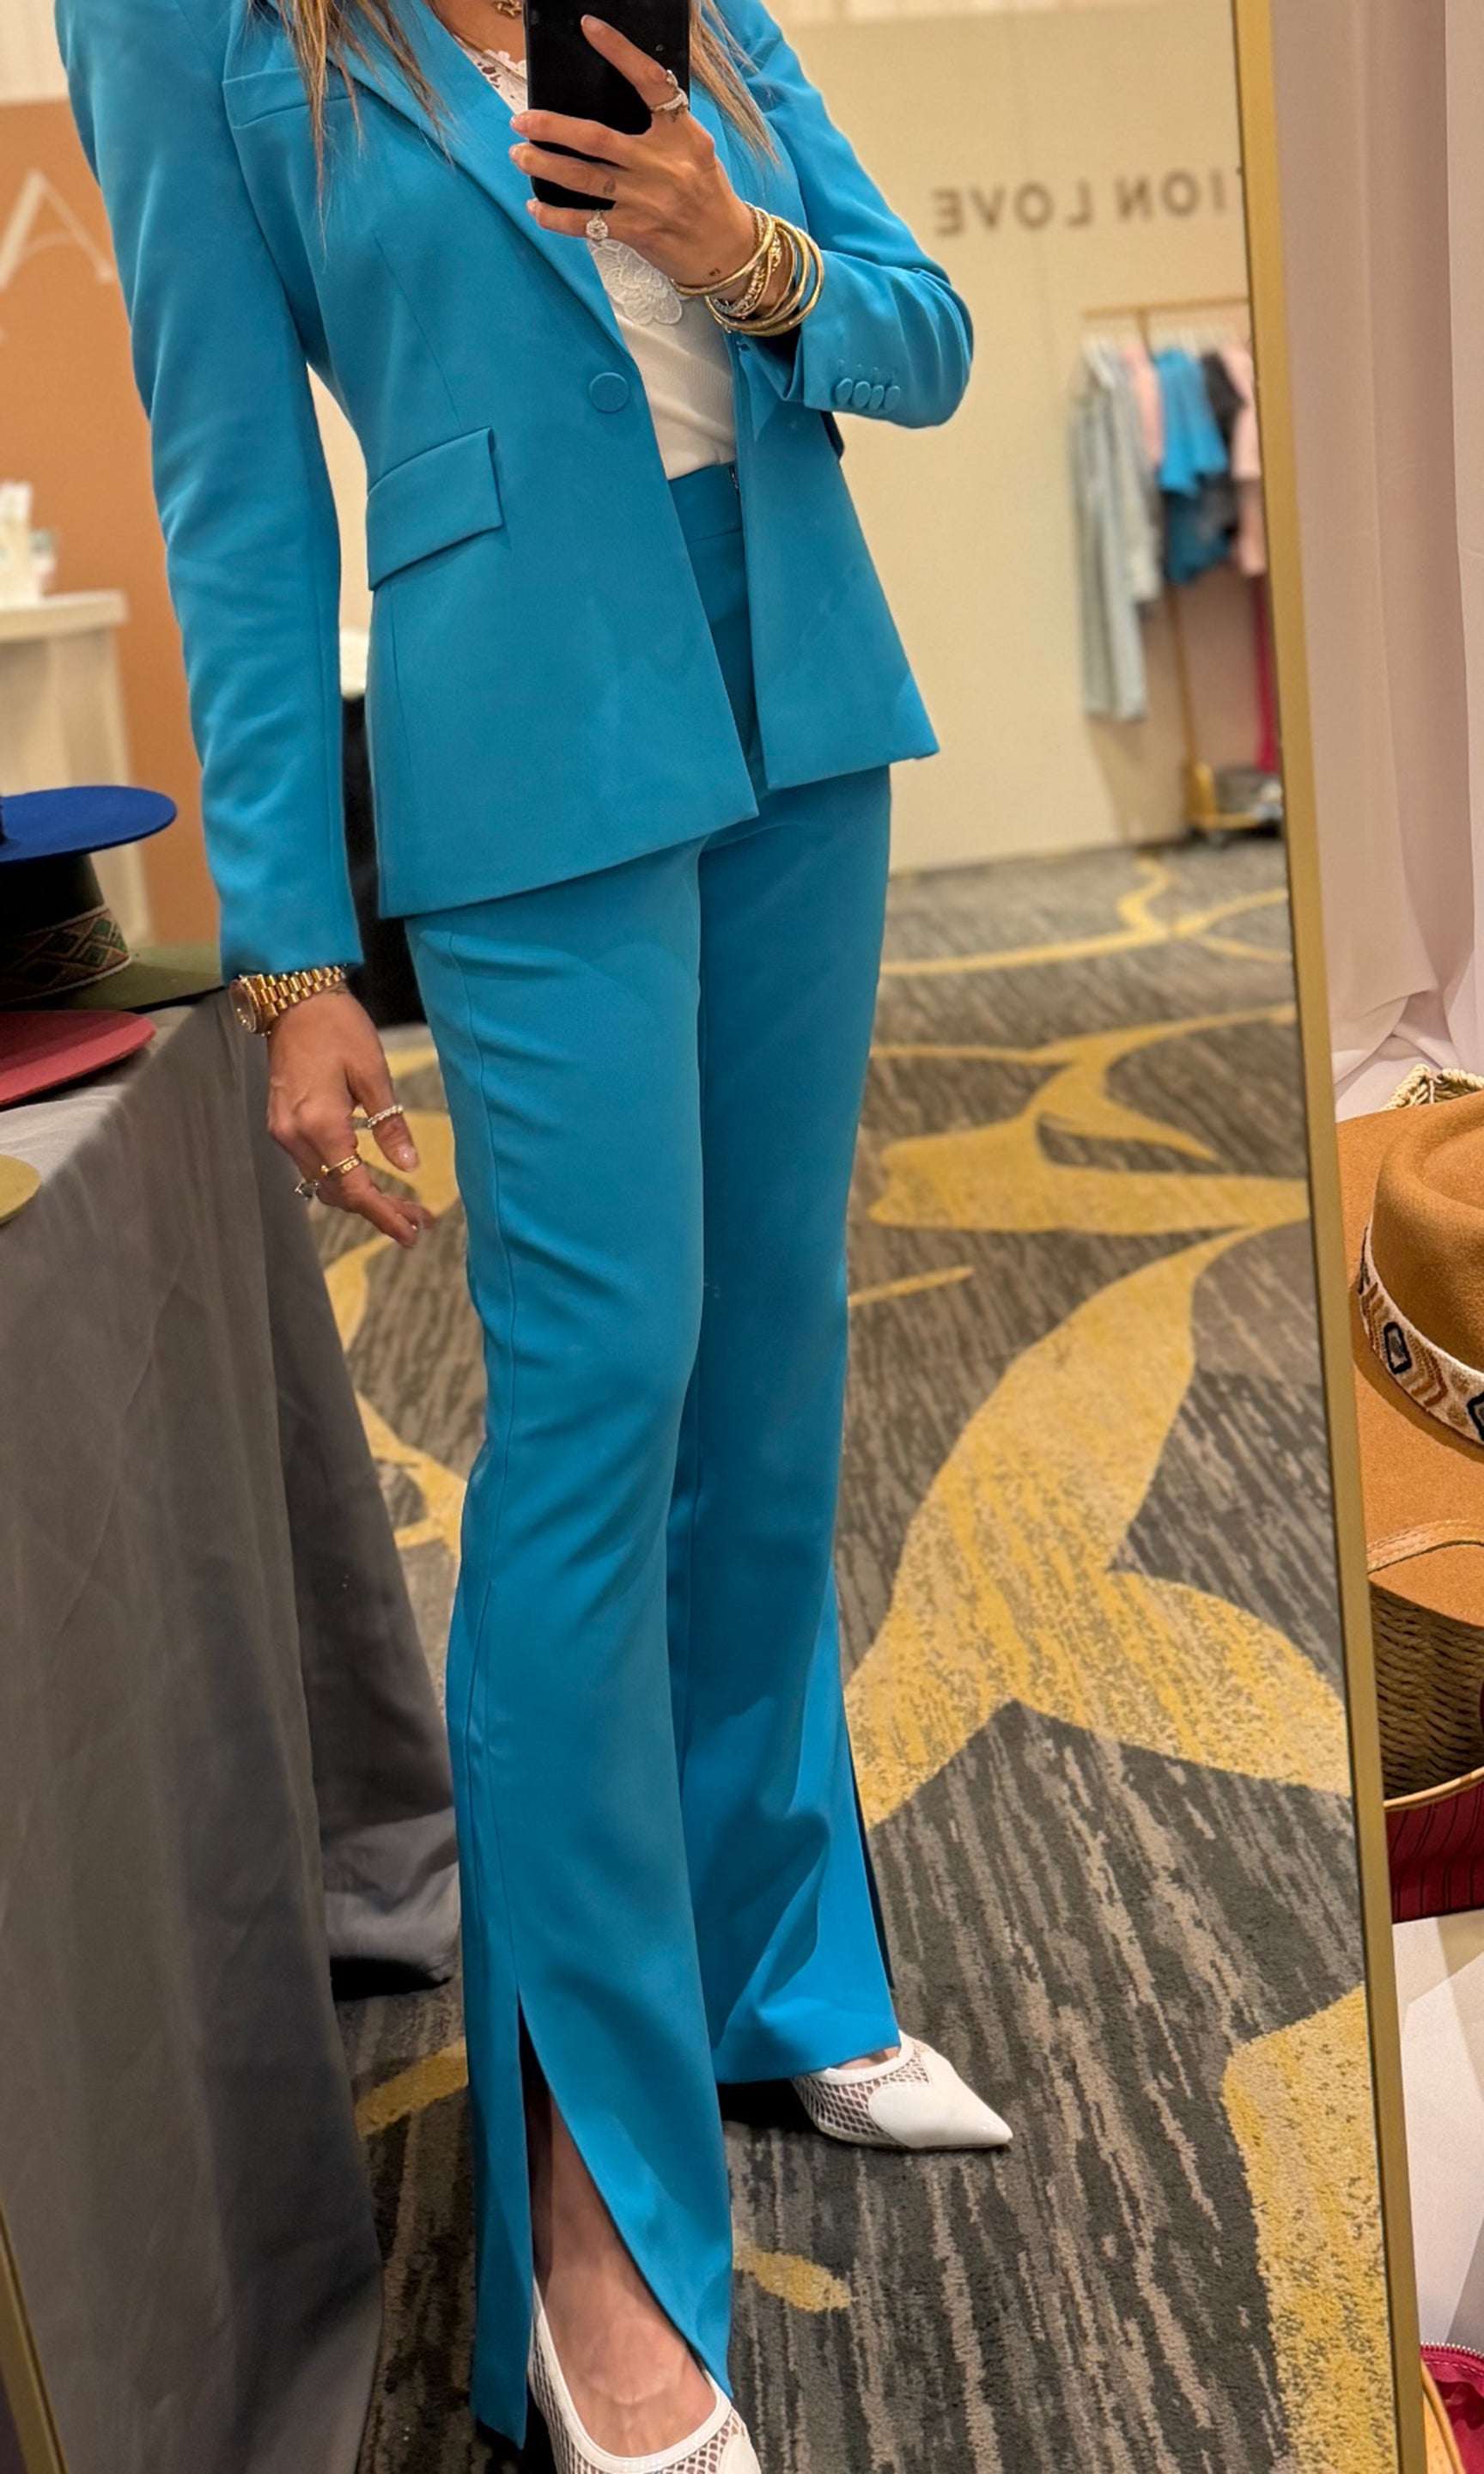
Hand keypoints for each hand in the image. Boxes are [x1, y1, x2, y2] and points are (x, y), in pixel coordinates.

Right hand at [266, 990, 431, 1247]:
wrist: (293, 999)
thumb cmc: (338, 1028)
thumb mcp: (373, 1073)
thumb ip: (390, 1124)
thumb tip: (409, 1165)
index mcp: (319, 1124)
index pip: (354, 1187)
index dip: (384, 1215)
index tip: (413, 1231)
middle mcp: (294, 1135)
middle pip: (338, 1192)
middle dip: (379, 1210)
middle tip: (419, 1220)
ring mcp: (283, 1131)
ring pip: (323, 1183)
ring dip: (360, 1198)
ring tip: (402, 1206)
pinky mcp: (281, 1124)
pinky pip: (312, 1165)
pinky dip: (341, 1178)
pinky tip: (369, 1179)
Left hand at [509, 15, 756, 292]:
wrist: (727, 250)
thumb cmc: (707, 194)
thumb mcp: (695, 150)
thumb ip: (661, 129)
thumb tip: (610, 109)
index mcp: (682, 135)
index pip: (650, 84)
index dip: (620, 52)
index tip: (590, 29)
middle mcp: (663, 165)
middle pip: (596, 139)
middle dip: (552, 128)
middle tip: (521, 121)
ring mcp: (648, 200)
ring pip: (584, 178)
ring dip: (545, 166)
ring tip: (519, 155)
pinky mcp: (636, 231)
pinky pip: (586, 223)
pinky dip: (555, 217)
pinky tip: (536, 208)